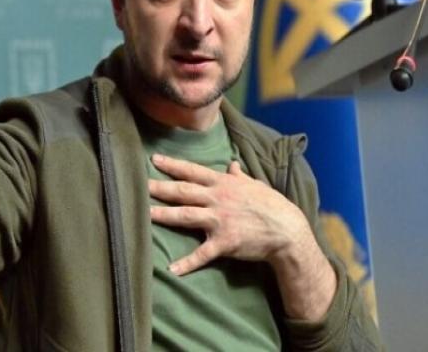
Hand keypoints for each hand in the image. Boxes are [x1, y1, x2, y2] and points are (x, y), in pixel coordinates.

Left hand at [148, 154, 312, 274]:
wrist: (288, 230)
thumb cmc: (272, 205)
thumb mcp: (255, 186)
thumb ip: (239, 176)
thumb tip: (232, 164)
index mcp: (223, 184)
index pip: (192, 171)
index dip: (173, 165)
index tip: (154, 159)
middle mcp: (218, 199)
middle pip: (183, 191)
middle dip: (160, 188)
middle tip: (139, 184)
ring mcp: (220, 220)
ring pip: (186, 215)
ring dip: (164, 215)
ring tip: (145, 214)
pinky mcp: (224, 242)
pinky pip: (202, 253)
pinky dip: (187, 263)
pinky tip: (172, 269)